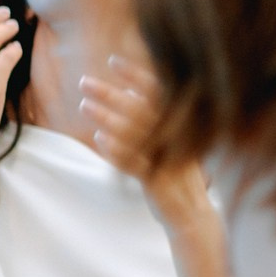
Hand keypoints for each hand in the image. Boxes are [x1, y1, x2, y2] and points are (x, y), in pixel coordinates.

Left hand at [82, 56, 209, 224]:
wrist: (192, 215)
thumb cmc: (178, 176)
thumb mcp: (173, 139)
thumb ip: (156, 114)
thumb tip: (129, 88)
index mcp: (182, 124)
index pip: (158, 91)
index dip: (135, 74)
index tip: (113, 61)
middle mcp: (176, 138)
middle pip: (140, 108)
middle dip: (111, 93)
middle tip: (85, 82)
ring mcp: (167, 159)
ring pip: (134, 133)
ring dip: (107, 117)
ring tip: (83, 106)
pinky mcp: (157, 181)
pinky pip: (134, 162)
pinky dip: (117, 150)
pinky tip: (99, 138)